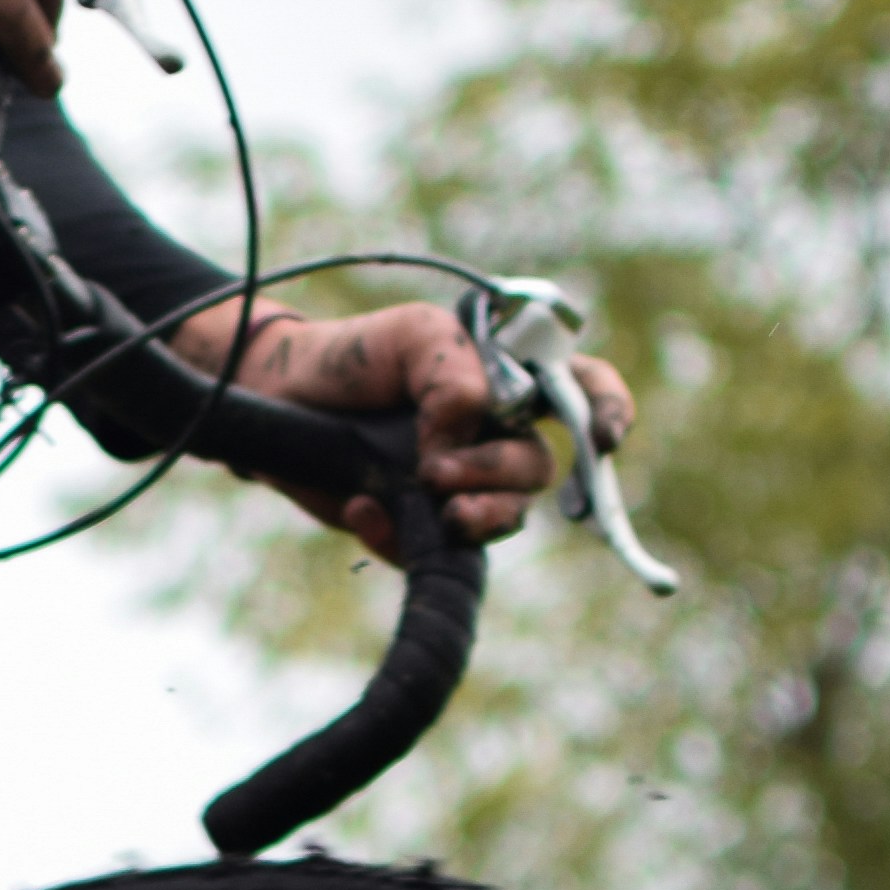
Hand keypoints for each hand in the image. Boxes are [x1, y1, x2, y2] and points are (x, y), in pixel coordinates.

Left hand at [177, 297, 636, 557]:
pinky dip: (403, 536)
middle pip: (542, 469)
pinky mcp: (420, 525)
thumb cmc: (355, 357)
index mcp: (508, 379)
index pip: (584, 391)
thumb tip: (466, 435)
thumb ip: (455, 376)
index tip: (601, 441)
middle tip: (439, 471)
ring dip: (479, 516)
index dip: (609, 413)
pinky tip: (364, 508)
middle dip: (500, 475)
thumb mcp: (411, 337)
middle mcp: (496, 434)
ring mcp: (462, 483)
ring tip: (431, 499)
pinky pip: (438, 551)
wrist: (280, 397)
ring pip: (506, 517)